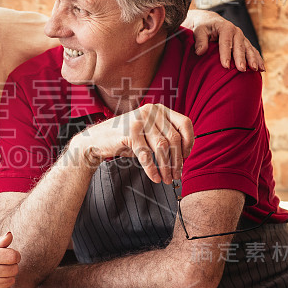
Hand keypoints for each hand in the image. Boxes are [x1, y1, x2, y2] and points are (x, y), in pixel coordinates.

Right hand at [0, 232, 20, 287]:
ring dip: (9, 277)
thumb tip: (10, 235)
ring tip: (1, 272)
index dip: (16, 255)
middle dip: (13, 266)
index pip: (11, 256)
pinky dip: (5, 286)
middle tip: (6, 264)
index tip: (12, 255)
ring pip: (10, 281)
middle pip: (13, 269)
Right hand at [72, 104, 193, 183]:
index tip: (185, 158)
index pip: (185, 124)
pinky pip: (146, 154)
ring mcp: (140, 120)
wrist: (98, 140)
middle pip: (174, 139)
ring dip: (166, 167)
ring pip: (162, 147)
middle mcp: (151, 111)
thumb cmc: (127, 139)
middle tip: (176, 176)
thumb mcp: (149, 133)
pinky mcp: (129, 132)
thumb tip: (185, 156)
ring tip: (167, 179)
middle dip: (177, 161)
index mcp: (160, 109)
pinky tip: (155, 178)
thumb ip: (166, 137)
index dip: (189, 143)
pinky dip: (152, 169)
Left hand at [183, 9, 264, 71]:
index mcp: (225, 27)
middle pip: (240, 46)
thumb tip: (200, 52)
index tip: (226, 66)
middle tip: (241, 70)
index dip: (226, 54)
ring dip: (253, 59)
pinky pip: (252, 51)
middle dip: (241, 58)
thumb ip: (200, 40)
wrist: (210, 21)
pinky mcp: (244, 43)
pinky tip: (262, 69)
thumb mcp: (198, 31)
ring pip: (249, 48)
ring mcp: (242, 37)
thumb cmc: (203, 27)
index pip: (226, 41)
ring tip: (256, 70)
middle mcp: (236, 31)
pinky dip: (257, 59)